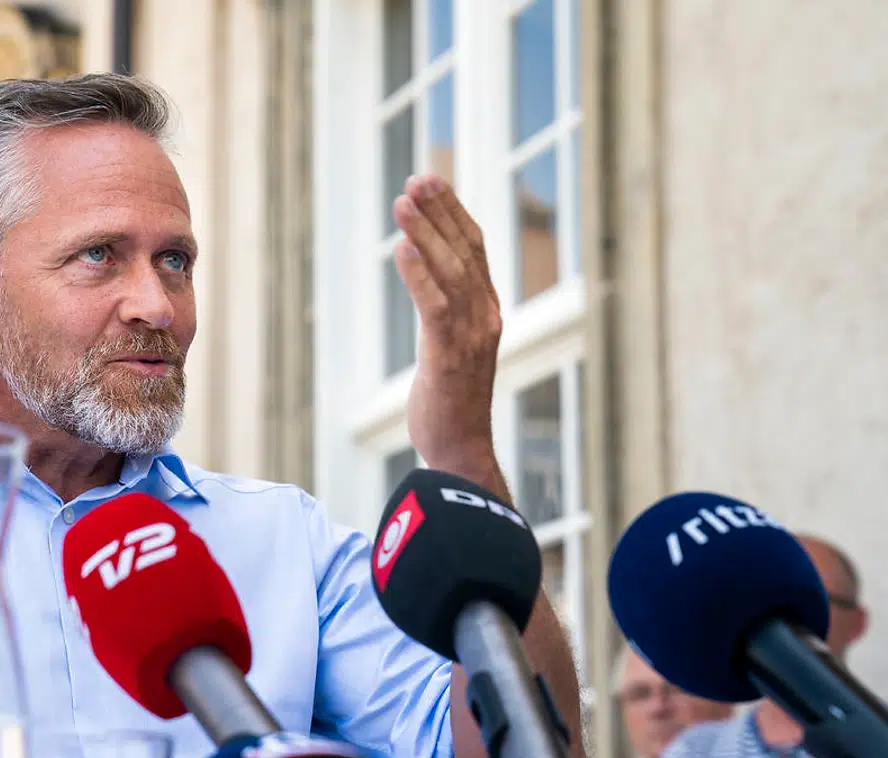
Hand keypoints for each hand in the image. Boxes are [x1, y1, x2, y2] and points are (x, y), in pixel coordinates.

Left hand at [394, 174, 502, 477]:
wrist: (461, 450)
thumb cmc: (451, 403)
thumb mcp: (453, 349)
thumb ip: (447, 315)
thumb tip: (427, 286)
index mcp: (487, 311)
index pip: (475, 249)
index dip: (454, 213)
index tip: (432, 184)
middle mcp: (486, 316)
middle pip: (466, 249)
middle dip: (442, 210)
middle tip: (419, 177)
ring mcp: (472, 334)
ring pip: (451, 270)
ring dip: (426, 232)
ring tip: (403, 201)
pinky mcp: (451, 353)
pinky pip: (435, 304)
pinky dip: (418, 273)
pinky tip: (400, 248)